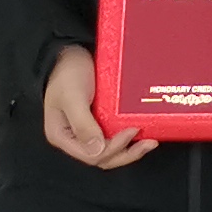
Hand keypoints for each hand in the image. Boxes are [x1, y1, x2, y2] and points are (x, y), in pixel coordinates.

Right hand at [40, 46, 156, 170]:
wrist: (70, 54)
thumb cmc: (67, 73)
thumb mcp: (72, 97)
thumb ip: (82, 124)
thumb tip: (96, 150)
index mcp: (62, 136)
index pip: (91, 156)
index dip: (113, 149)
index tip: (131, 131)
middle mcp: (75, 137)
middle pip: (102, 157)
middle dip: (126, 154)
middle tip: (148, 143)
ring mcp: (87, 131)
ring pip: (110, 150)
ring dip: (130, 149)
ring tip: (150, 141)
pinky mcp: (98, 122)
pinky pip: (114, 136)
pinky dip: (128, 138)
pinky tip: (142, 131)